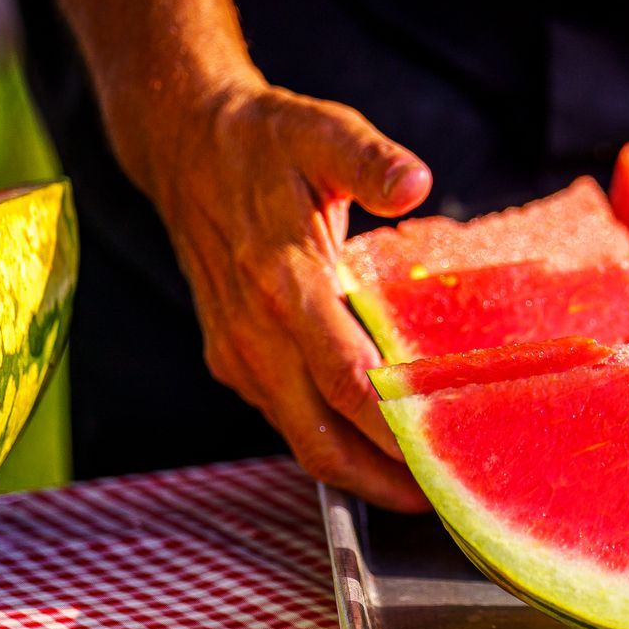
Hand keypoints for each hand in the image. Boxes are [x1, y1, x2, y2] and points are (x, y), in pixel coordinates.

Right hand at [126, 77, 434, 509]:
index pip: (346, 378)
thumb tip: (414, 183)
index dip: (394, 427)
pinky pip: (286, 418)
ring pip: (300, 439)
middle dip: (383, 478)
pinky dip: (331, 443)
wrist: (182, 146)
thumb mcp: (321, 130)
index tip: (444, 456)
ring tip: (422, 488)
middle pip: (322, 435)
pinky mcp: (231, 358)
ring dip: (359, 472)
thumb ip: (370, 159)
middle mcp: (254, 329)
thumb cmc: (263, 141)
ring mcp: (237, 351)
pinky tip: (378, 448)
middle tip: (446, 498)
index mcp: (283, 278)